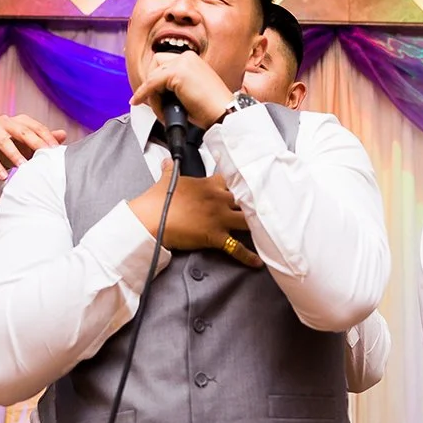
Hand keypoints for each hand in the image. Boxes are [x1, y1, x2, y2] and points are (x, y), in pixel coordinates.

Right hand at [0, 113, 66, 179]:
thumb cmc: (11, 146)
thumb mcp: (28, 144)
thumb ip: (44, 139)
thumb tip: (63, 134)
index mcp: (20, 120)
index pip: (36, 127)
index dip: (47, 137)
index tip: (55, 150)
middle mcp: (5, 122)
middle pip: (22, 131)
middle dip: (34, 143)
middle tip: (44, 155)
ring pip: (4, 141)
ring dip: (14, 154)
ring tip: (23, 166)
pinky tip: (3, 176)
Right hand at [125, 160, 261, 267]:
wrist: (150, 219)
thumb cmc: (158, 199)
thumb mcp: (167, 180)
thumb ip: (171, 170)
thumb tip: (168, 161)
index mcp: (210, 184)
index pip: (235, 178)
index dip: (246, 182)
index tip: (256, 185)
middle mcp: (219, 199)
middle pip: (247, 199)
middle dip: (259, 203)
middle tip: (272, 208)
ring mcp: (219, 217)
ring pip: (248, 220)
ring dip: (259, 226)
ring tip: (272, 231)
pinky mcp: (215, 236)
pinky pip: (236, 247)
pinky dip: (248, 256)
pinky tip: (258, 262)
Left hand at [128, 47, 234, 127]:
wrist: (223, 114)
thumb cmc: (211, 108)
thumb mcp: (191, 91)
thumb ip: (175, 86)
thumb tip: (156, 91)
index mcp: (192, 60)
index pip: (164, 62)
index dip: (155, 78)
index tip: (152, 92)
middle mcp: (187, 57)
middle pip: (155, 64)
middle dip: (151, 82)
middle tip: (154, 101)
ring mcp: (182, 63)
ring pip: (152, 75)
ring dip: (152, 94)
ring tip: (161, 110)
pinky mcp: (176, 73)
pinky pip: (151, 83)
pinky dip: (143, 93)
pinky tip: (140, 101)